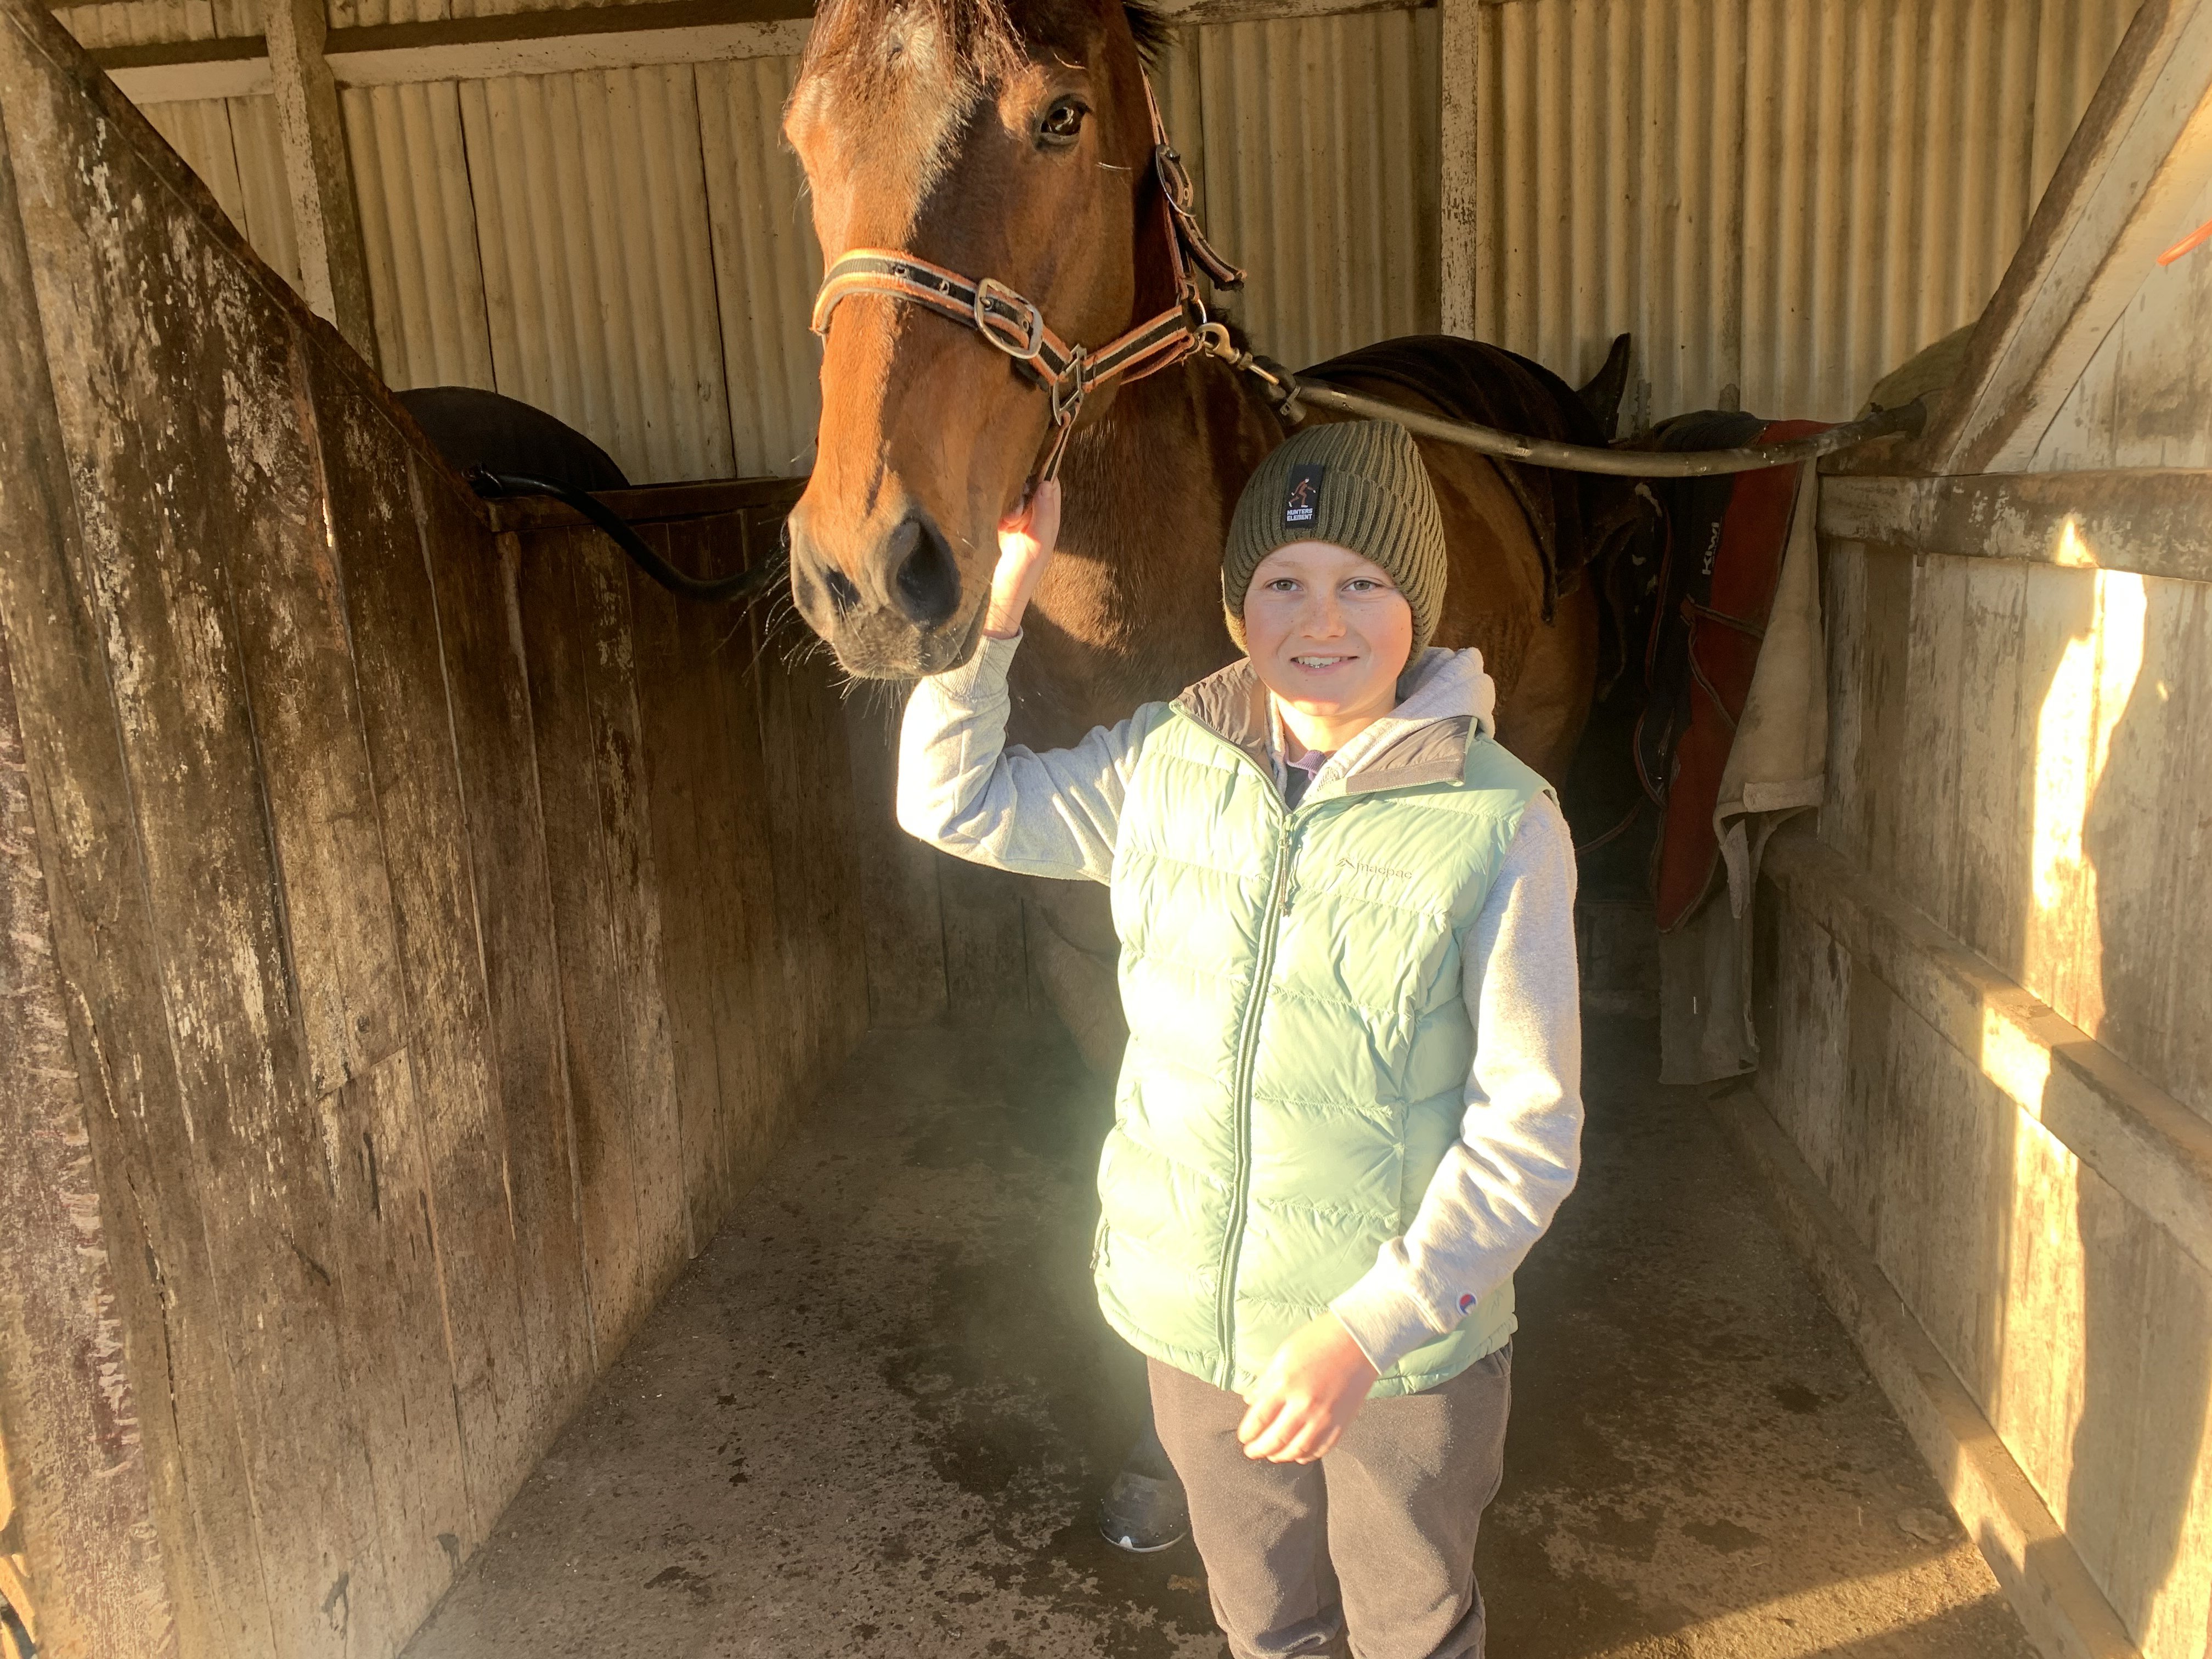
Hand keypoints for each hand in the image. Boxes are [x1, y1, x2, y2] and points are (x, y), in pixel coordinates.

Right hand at [983, 478, 1060, 638]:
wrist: (1001, 593)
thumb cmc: (1023, 572)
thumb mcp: (1037, 542)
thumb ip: (1043, 514)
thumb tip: (1047, 483)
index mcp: (1050, 519)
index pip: (1051, 484)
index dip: (1043, 473)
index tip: (1029, 469)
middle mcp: (1038, 516)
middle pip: (1031, 486)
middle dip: (1021, 490)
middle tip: (1016, 511)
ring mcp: (1021, 521)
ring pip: (1015, 496)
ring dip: (1009, 505)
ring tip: (1008, 524)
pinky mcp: (1005, 526)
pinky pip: (1003, 508)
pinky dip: (1000, 514)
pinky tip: (1002, 527)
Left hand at [1237, 1314, 1378, 1463]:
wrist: (1357, 1341)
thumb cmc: (1319, 1341)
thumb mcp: (1283, 1355)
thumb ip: (1265, 1381)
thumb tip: (1251, 1401)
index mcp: (1285, 1384)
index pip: (1259, 1419)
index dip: (1248, 1433)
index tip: (1244, 1437)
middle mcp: (1304, 1404)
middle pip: (1276, 1440)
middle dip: (1259, 1450)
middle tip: (1252, 1451)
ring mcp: (1324, 1417)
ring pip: (1297, 1450)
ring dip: (1281, 1456)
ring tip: (1273, 1454)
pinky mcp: (1341, 1423)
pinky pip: (1321, 1448)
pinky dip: (1307, 1455)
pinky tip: (1299, 1453)